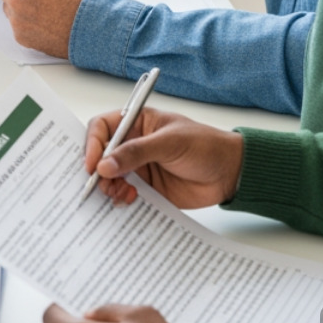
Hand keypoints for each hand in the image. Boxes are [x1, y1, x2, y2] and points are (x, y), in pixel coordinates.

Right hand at [82, 106, 242, 208]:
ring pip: (108, 178)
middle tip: (103, 183)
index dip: (92, 144)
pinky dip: (121, 200)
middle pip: (100, 155)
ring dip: (109, 188)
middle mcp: (132, 145)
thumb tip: (104, 165)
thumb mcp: (169, 143)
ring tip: (122, 193)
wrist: (230, 173)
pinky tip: (131, 200)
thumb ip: (136, 153)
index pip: (101, 128)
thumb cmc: (205, 146)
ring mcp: (137, 168)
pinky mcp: (145, 189)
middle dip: (97, 170)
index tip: (92, 164)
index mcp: (136, 123)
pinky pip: (123, 195)